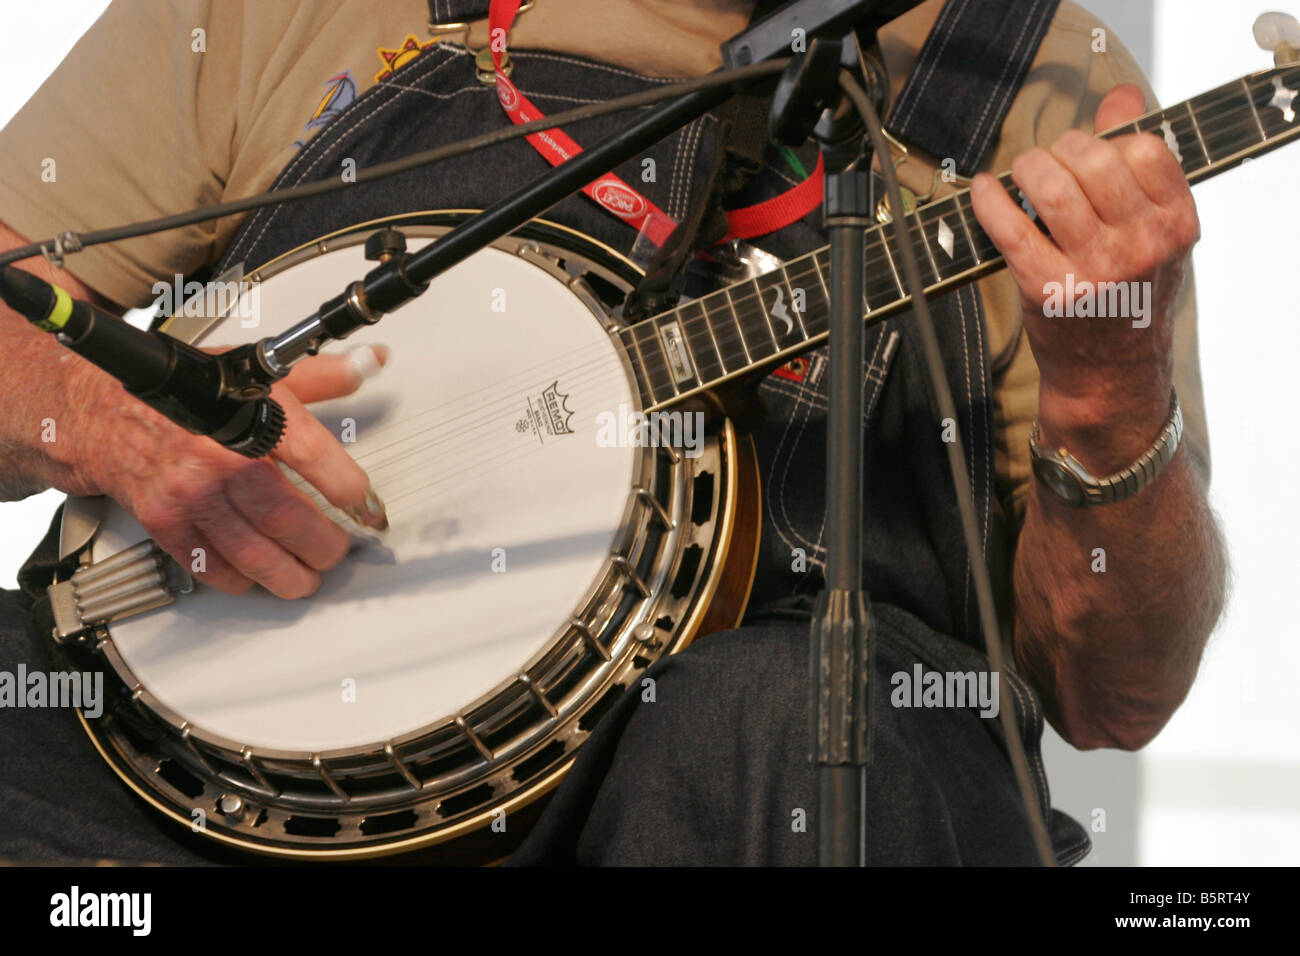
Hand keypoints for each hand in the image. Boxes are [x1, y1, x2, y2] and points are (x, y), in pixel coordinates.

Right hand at [62, 345, 389, 598]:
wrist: (103, 408)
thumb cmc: (184, 391)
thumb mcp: (254, 373)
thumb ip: (319, 375)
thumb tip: (368, 362)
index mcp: (250, 418)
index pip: (317, 460)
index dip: (354, 492)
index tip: (371, 512)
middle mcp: (220, 459)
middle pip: (288, 519)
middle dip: (324, 546)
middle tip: (337, 551)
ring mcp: (191, 496)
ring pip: (254, 554)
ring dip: (289, 576)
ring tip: (307, 577)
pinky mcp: (166, 522)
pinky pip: (211, 568)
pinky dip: (241, 580)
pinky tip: (258, 577)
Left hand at [970, 84, 1199, 469]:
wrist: (1109, 376)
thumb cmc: (1128, 296)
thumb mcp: (1153, 233)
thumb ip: (1139, 165)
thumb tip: (1119, 97)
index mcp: (1175, 225)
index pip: (1143, 148)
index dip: (1107, 139)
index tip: (1087, 153)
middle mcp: (1140, 246)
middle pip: (1093, 160)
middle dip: (1060, 148)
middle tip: (1048, 162)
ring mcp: (1095, 270)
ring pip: (1054, 187)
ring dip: (1027, 167)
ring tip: (1020, 174)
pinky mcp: (1048, 290)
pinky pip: (1011, 228)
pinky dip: (989, 201)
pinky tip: (981, 190)